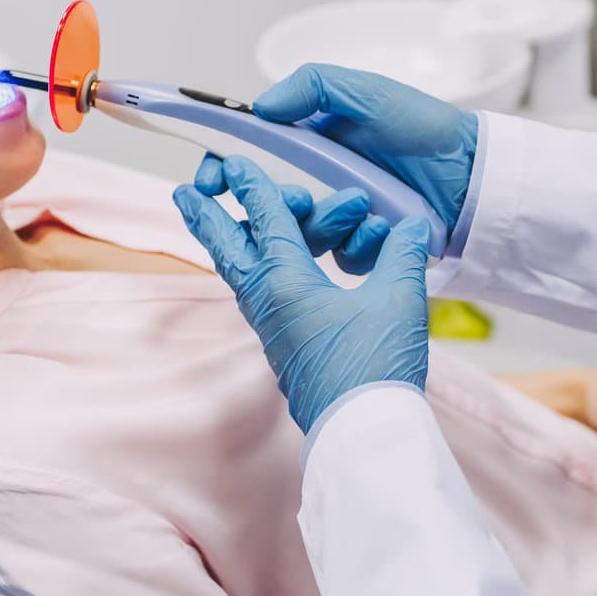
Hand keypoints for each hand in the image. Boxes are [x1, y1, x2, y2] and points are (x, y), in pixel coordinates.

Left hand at [175, 155, 431, 432]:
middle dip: (206, 216)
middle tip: (185, 191)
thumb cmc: (375, 368)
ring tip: (225, 219)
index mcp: (286, 283)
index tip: (232, 163)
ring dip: (234, 241)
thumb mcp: (398, 301)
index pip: (265, 220)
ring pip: (243, 272)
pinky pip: (262, 296)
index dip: (252, 186)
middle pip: (228, 248)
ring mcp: (272, 329)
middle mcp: (268, 303)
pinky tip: (268, 271)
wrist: (363, 432)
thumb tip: (412, 225)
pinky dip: (259, 271)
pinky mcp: (284, 348)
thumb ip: (401, 255)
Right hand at [248, 64, 478, 260]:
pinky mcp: (369, 247)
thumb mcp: (366, 93)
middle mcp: (323, 182)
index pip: (252, 159)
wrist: (471, 172)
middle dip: (266, 209)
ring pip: (306, 237)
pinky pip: (345, 259)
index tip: (209, 178)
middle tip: (287, 200)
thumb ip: (313, 86)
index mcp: (313, 143)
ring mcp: (345, 218)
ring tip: (364, 202)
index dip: (225, 171)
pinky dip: (362, 243)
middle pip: (270, 207)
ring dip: (328, 222)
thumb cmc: (423, 128)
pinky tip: (386, 224)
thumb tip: (261, 106)